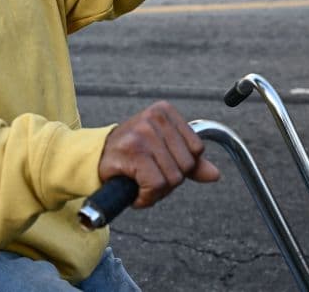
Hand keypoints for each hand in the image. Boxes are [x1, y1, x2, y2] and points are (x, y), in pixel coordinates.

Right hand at [98, 101, 219, 208]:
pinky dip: (146, 197)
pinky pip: (156, 185)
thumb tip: (215, 174)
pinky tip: (135, 191)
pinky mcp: (132, 151)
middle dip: (169, 181)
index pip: (197, 149)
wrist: (93, 159)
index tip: (160, 164)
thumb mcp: (162, 152)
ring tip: (139, 182)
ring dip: (156, 192)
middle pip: (186, 166)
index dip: (181, 166)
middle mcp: (154, 118)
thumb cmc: (128, 155)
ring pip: (173, 178)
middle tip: (147, 176)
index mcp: (165, 112)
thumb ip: (190, 162)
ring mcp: (143, 133)